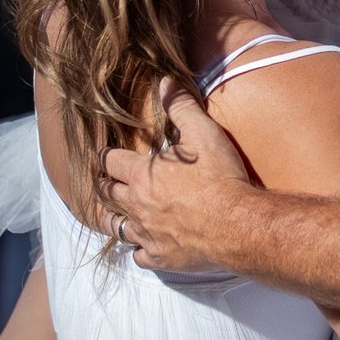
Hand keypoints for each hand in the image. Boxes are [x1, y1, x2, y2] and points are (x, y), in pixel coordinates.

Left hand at [99, 80, 255, 271]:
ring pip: (116, 227)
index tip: (102, 155)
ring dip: (111, 218)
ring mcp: (147, 233)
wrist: (237, 224)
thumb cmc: (220, 178)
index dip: (105, 157)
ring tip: (110, 214)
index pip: (111, 162)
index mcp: (142, 174)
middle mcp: (137, 204)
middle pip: (108, 194)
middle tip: (103, 182)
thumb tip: (165, 82)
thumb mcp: (203, 133)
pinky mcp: (160, 257)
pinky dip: (138, 250)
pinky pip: (139, 256)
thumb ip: (181, 107)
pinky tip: (142, 246)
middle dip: (103, 186)